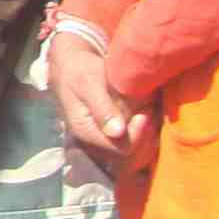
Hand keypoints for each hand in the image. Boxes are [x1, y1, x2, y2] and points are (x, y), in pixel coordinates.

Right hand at [47, 21, 149, 168]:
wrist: (72, 63)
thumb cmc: (80, 70)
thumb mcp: (89, 83)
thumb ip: (102, 107)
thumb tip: (117, 133)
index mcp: (86, 131)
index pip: (121, 149)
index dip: (137, 134)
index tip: (144, 112)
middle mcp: (94, 141)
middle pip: (130, 156)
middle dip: (144, 135)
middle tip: (147, 110)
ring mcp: (104, 139)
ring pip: (136, 152)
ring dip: (147, 133)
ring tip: (146, 110)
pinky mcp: (113, 134)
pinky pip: (136, 144)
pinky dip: (145, 132)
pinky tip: (144, 114)